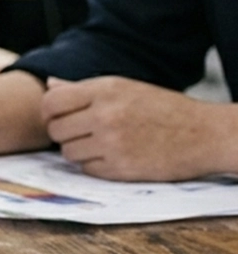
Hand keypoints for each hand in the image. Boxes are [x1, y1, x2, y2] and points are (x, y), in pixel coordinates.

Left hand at [42, 76, 237, 180]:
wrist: (205, 134)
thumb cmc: (163, 108)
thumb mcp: (125, 88)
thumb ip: (84, 88)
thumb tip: (50, 84)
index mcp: (105, 90)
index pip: (51, 102)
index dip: (49, 112)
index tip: (58, 117)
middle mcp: (105, 115)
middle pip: (55, 129)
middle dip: (64, 132)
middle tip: (81, 132)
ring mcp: (112, 143)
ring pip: (68, 152)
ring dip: (79, 150)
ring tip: (101, 143)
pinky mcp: (120, 169)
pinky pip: (86, 169)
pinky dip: (94, 165)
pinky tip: (113, 156)